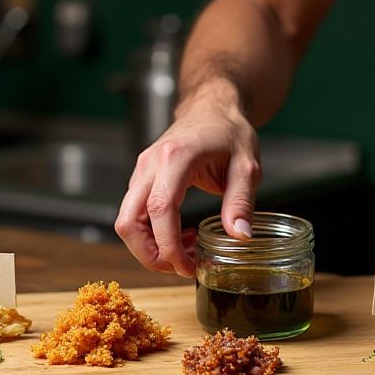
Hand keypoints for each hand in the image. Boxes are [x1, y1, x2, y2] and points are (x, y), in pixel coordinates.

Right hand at [114, 95, 260, 276]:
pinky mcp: (143, 178)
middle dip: (149, 255)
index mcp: (176, 158)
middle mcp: (151, 164)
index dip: (168, 246)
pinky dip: (153, 234)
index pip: (159, 210)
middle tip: (183, 267)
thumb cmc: (229, 131)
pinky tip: (182, 235)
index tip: (187, 266)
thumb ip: (242, 202)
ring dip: (151, 246)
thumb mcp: (247, 166)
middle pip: (128, 221)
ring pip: (127, 221)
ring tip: (189, 250)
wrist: (213, 107)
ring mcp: (143, 171)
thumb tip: (240, 237)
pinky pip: (135, 214)